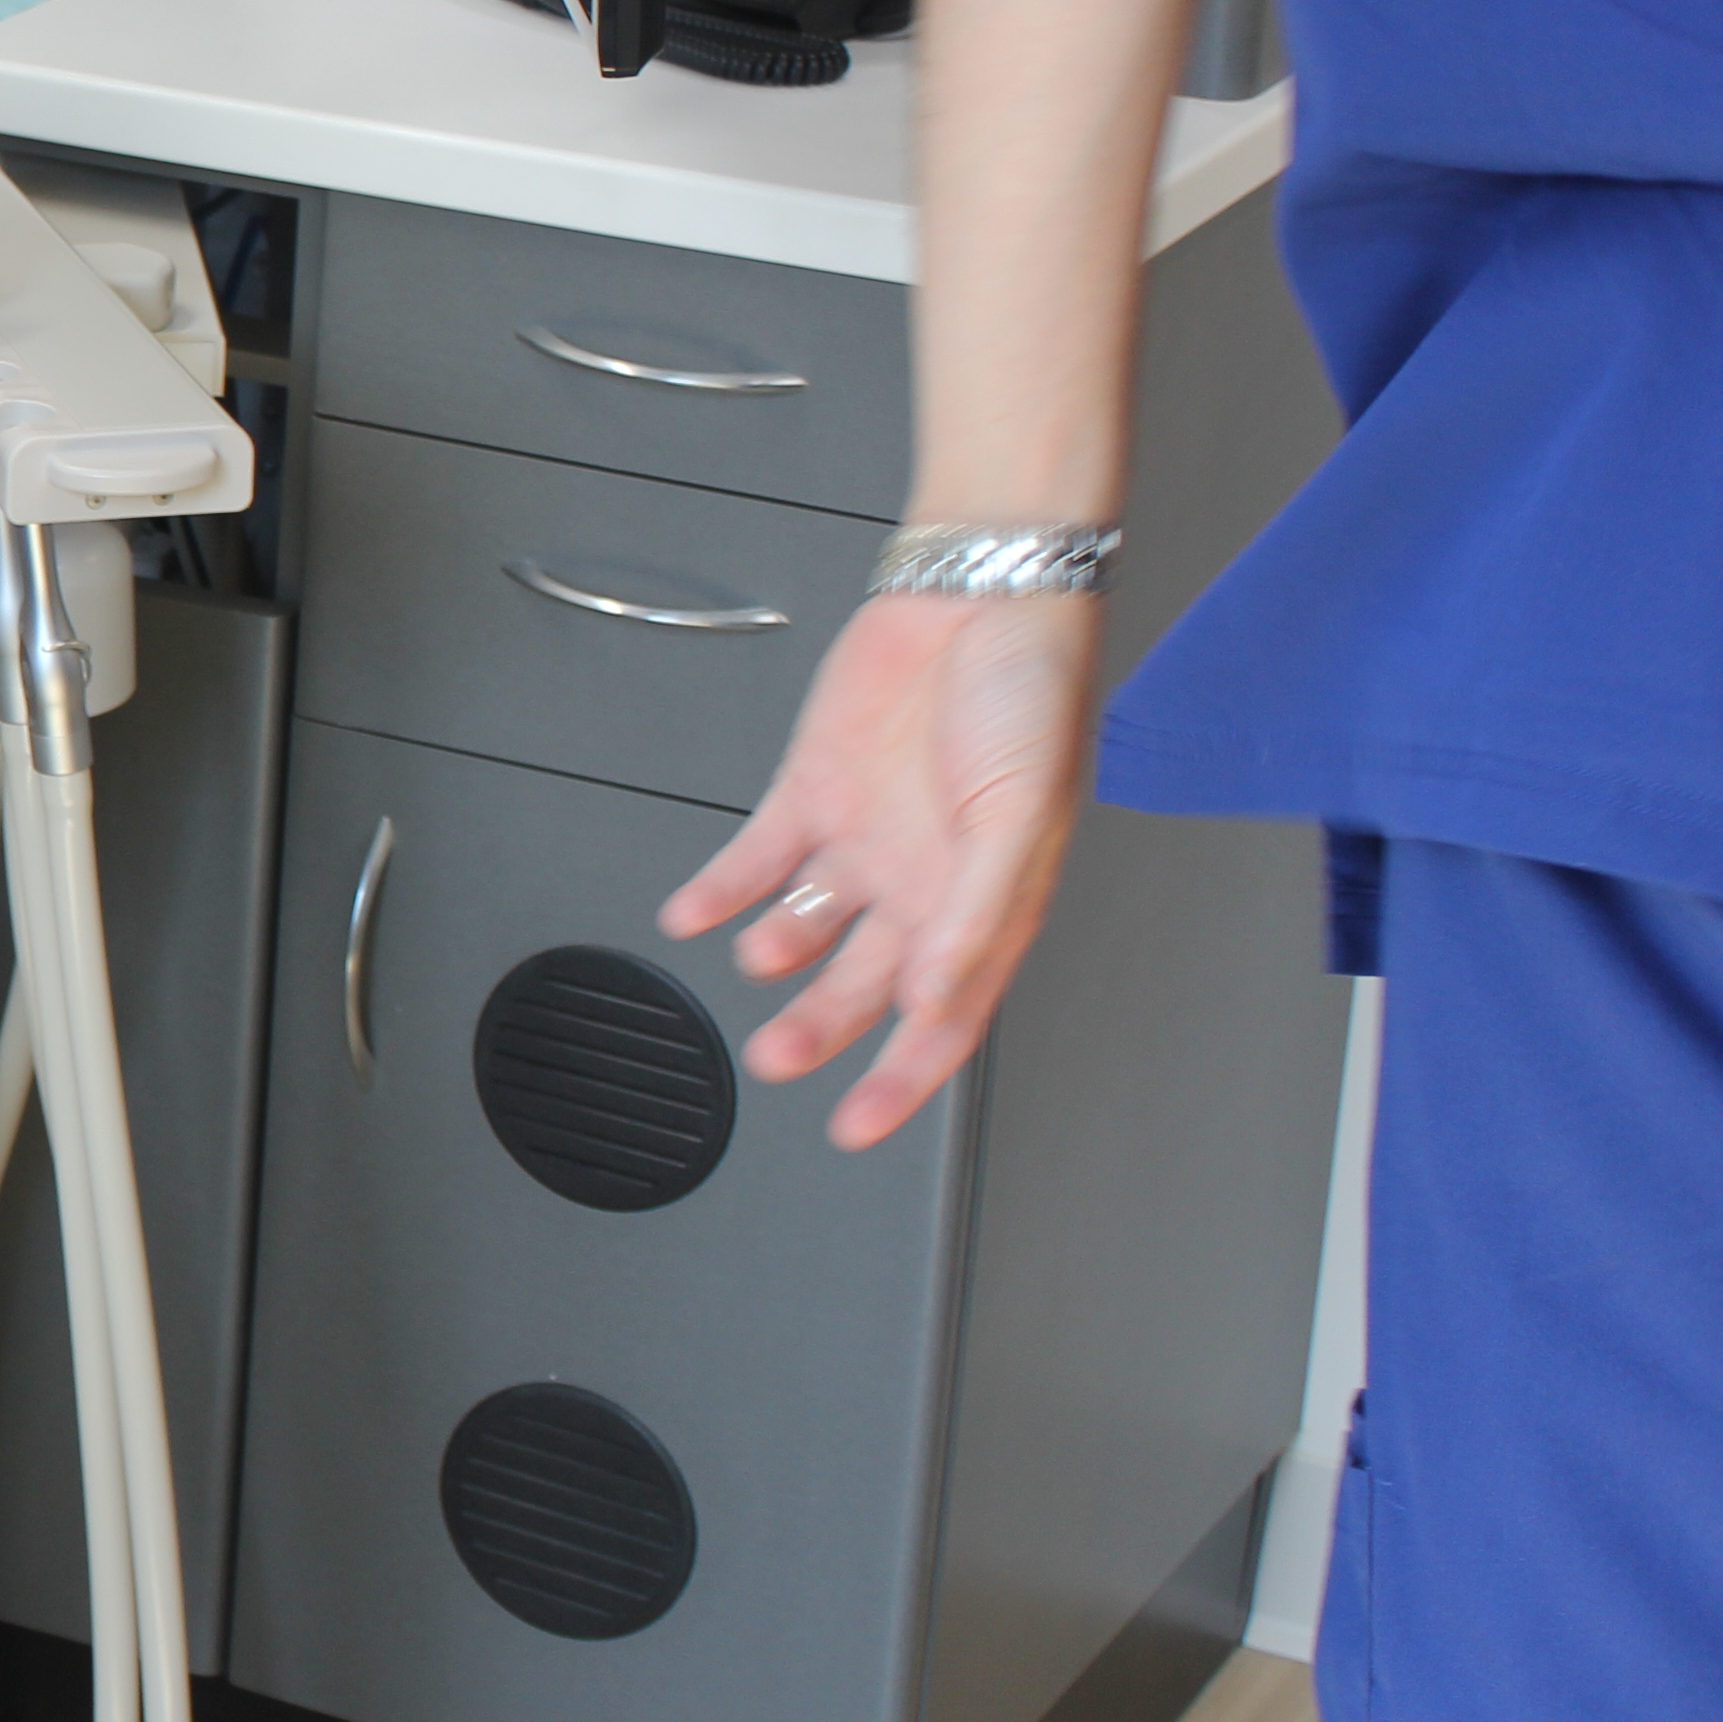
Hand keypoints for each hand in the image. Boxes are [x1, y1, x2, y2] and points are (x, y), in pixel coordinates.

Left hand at [662, 588, 1107, 1147]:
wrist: (980, 592)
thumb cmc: (1032, 692)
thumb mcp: (1024, 815)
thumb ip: (977, 915)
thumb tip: (931, 998)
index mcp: (985, 901)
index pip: (940, 1017)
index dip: (900, 1079)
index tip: (856, 1129)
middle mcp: (922, 880)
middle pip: (861, 985)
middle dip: (819, 1030)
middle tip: (774, 1059)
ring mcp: (864, 837)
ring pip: (806, 927)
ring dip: (773, 957)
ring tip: (755, 968)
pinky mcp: (813, 789)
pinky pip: (758, 856)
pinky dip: (720, 889)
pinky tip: (690, 916)